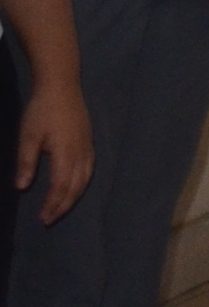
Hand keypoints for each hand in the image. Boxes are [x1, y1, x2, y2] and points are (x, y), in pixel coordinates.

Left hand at [15, 75, 92, 222]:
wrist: (62, 86)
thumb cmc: (42, 110)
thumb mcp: (28, 135)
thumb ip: (26, 162)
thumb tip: (21, 187)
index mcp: (65, 154)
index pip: (60, 186)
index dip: (52, 204)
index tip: (42, 218)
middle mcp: (81, 155)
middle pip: (75, 187)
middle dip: (63, 206)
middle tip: (49, 220)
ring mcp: (87, 149)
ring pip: (85, 181)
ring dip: (73, 198)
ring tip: (61, 209)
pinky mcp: (88, 144)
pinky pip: (89, 171)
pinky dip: (82, 185)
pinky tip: (74, 188)